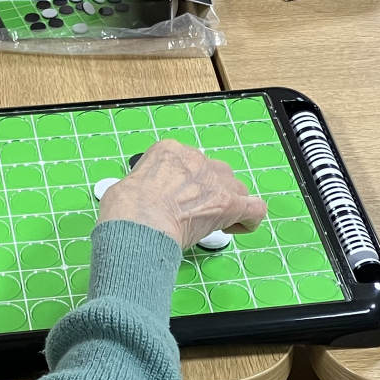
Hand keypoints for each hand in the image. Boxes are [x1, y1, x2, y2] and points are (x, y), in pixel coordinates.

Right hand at [98, 139, 266, 248]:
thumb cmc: (126, 211)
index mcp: (169, 151)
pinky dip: (249, 219)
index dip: (188, 185)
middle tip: (196, 211)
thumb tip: (138, 197)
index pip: (189, 163)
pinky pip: (254, 208)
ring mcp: (214, 181)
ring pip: (236, 188)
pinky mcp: (228, 203)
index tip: (180, 200)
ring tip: (215, 222)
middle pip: (216, 172)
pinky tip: (237, 227)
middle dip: (210, 191)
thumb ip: (142, 185)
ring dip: (229, 203)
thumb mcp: (125, 186)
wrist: (137, 223)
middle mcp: (195, 160)